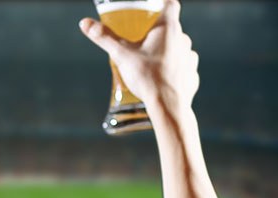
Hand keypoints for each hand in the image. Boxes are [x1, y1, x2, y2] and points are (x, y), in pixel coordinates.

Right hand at [78, 0, 199, 110]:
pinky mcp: (192, 74)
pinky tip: (163, 76)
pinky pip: (184, 66)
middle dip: (158, 30)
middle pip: (172, 26)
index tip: (154, 5)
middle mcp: (183, 39)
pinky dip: (175, 68)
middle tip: (142, 37)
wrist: (168, 106)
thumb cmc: (147, 77)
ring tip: (151, 59)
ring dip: (168, 49)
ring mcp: (190, 57)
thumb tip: (85, 23)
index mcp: (168, 28)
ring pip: (179, 46)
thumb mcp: (121, 55)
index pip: (171, 3)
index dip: (163, 1)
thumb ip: (104, 37)